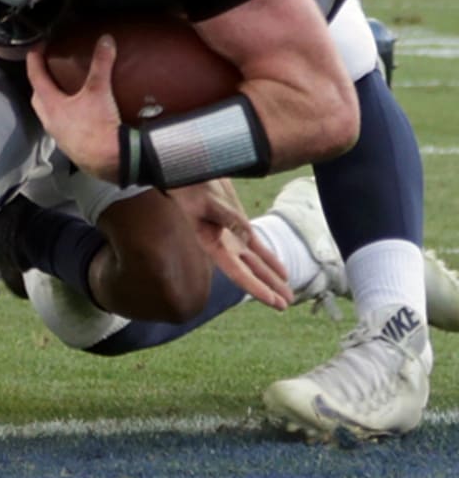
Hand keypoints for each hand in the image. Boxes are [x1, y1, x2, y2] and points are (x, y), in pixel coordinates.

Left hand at [25, 37, 122, 182]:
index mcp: (51, 105)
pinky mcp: (71, 145)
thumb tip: (105, 40)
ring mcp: (59, 135)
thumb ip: (101, 63)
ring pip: (48, 113)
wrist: (109, 161)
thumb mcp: (99, 91)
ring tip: (64, 89)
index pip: (35, 77)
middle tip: (47, 68)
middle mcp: (50, 121)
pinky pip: (61, 124)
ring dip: (52, 100)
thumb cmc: (98, 126)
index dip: (34, 61)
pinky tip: (79, 112)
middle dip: (40, 81)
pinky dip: (65, 114)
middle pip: (38, 97)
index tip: (35, 49)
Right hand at [167, 180, 293, 310]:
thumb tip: (248, 235)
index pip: (237, 272)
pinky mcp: (240, 224)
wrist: (189, 172)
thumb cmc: (192, 187)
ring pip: (257, 264)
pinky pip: (258, 248)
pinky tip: (283, 273)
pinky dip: (271, 260)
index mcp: (212, 244)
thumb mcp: (206, 202)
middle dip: (267, 290)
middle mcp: (224, 245)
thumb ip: (227, 219)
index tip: (272, 301)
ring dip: (272, 280)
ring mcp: (233, 236)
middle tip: (286, 306)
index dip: (255, 288)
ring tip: (289, 297)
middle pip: (250, 274)